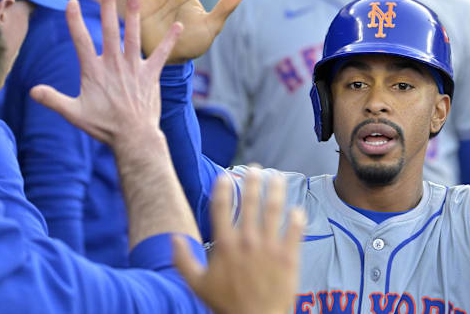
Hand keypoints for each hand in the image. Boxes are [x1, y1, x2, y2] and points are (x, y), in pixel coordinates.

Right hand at [29, 0, 181, 145]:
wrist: (133, 136)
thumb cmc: (103, 126)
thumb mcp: (73, 113)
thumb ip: (53, 99)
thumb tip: (32, 91)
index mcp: (94, 71)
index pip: (81, 41)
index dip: (74, 21)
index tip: (71, 2)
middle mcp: (114, 65)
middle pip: (109, 31)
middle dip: (108, 8)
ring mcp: (134, 68)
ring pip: (133, 37)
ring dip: (134, 16)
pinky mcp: (151, 75)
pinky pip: (162, 54)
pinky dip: (170, 40)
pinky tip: (178, 26)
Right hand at [174, 170, 305, 313]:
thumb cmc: (226, 304)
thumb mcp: (198, 284)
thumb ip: (184, 260)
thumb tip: (173, 238)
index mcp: (225, 246)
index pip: (221, 208)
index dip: (223, 189)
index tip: (225, 176)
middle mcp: (247, 242)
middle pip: (250, 202)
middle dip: (253, 181)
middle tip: (256, 169)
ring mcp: (270, 247)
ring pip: (274, 210)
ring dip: (276, 190)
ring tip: (277, 178)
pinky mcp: (289, 256)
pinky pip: (295, 230)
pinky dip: (296, 217)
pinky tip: (296, 208)